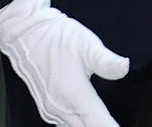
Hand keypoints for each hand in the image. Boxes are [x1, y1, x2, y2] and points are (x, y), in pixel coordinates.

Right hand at [0, 0, 127, 126]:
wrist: (26, 34)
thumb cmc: (56, 37)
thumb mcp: (87, 44)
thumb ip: (106, 61)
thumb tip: (125, 67)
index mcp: (74, 95)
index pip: (98, 123)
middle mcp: (60, 108)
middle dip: (101, 126)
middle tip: (114, 123)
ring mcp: (50, 109)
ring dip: (89, 126)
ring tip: (105, 123)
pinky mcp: (46, 107)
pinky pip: (65, 124)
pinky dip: (77, 124)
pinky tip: (86, 120)